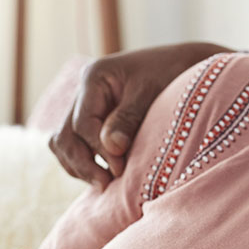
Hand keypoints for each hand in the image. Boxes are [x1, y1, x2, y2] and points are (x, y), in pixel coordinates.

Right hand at [50, 42, 226, 188]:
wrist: (185, 65)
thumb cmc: (171, 73)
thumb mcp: (151, 92)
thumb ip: (128, 118)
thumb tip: (111, 148)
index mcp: (94, 76)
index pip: (83, 123)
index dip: (98, 150)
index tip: (120, 169)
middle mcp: (83, 90)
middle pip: (65, 135)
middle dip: (82, 163)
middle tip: (106, 184)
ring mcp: (85, 105)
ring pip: (63, 142)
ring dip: (78, 165)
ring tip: (103, 183)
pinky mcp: (92, 118)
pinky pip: (74, 144)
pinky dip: (82, 161)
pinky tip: (102, 174)